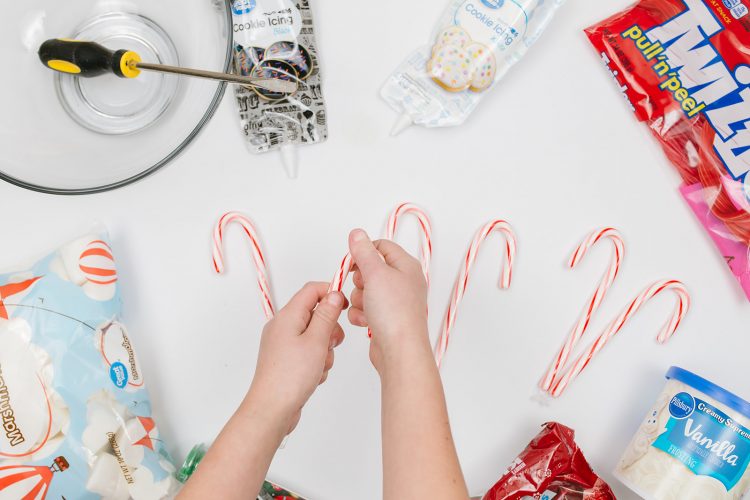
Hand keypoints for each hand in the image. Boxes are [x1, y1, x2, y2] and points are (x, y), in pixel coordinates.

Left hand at [243, 283, 345, 434]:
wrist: (272, 409)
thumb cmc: (292, 376)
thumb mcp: (316, 341)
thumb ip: (327, 316)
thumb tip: (333, 294)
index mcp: (287, 316)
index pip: (312, 290)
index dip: (331, 293)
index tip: (346, 307)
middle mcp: (282, 327)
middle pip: (314, 313)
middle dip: (330, 328)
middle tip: (332, 344)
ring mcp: (283, 344)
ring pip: (314, 335)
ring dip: (325, 348)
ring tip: (321, 365)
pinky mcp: (286, 360)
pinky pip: (308, 351)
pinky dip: (316, 361)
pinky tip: (314, 375)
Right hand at [347, 229, 431, 374]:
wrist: (399, 350)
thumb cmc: (394, 312)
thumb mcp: (375, 273)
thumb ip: (363, 251)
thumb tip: (357, 233)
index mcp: (406, 266)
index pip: (381, 246)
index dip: (363, 252)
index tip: (352, 262)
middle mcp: (403, 281)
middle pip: (370, 269)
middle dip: (359, 280)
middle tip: (364, 288)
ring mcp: (395, 301)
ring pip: (364, 290)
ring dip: (358, 299)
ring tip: (367, 309)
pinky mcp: (386, 317)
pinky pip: (364, 308)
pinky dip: (361, 314)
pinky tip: (366, 322)